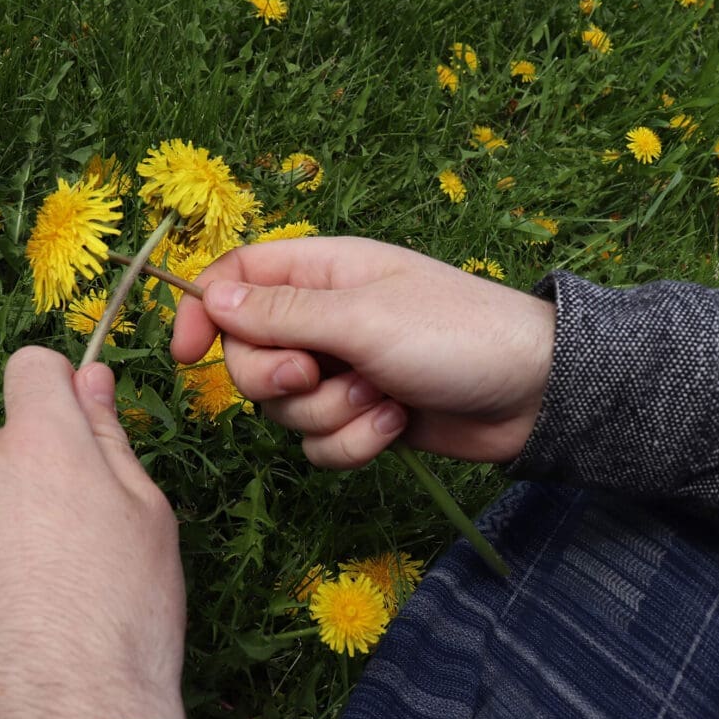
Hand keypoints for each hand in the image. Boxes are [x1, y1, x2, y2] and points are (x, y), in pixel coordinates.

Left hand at [0, 348, 185, 718]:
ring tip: (50, 591)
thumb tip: (90, 378)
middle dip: (38, 470)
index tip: (78, 422)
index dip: (59, 388)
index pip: (30, 367)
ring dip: (6, 526)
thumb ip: (109, 436)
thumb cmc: (130, 611)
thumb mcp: (148, 512)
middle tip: (82, 533)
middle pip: (5, 445)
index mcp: (39, 444)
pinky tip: (15, 622)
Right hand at [172, 237, 554, 467]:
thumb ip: (282, 312)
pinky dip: (353, 443)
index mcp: (319, 273)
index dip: (201, 313)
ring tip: (383, 397)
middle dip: (278, 379)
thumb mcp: (363, 316)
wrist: (532, 394)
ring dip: (329, 414)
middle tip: (318, 374)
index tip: (186, 356)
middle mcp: (320, 320)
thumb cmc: (455, 333)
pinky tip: (395, 424)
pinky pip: (318, 445)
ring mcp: (339, 372)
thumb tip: (211, 298)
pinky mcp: (357, 418)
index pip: (233, 280)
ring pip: (283, 409)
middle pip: (248, 357)